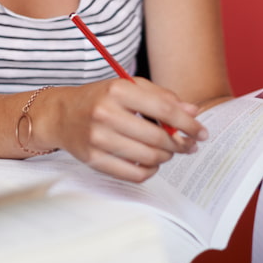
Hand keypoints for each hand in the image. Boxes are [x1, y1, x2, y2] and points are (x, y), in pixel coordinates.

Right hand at [53, 77, 206, 182]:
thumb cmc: (100, 99)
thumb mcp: (128, 87)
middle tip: (188, 145)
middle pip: (158, 137)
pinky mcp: (94, 160)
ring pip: (149, 158)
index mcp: (118, 90)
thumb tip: (193, 112)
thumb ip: (161, 97)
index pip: (164, 109)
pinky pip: (134, 174)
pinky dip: (150, 170)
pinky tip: (152, 162)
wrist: (61, 115)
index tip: (202, 132)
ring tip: (167, 151)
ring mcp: (98, 139)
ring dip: (166, 157)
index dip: (188, 123)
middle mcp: (106, 114)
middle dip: (180, 144)